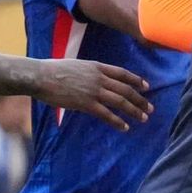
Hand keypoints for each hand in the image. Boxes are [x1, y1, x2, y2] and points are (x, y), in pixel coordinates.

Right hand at [36, 59, 152, 131]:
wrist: (41, 76)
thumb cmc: (54, 71)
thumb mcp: (78, 66)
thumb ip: (90, 72)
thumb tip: (96, 80)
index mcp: (98, 67)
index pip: (123, 73)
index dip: (136, 80)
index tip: (146, 87)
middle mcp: (100, 78)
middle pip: (126, 89)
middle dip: (140, 99)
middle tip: (150, 108)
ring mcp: (94, 91)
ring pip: (120, 101)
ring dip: (134, 110)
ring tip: (143, 118)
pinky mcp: (85, 103)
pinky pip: (106, 114)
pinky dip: (117, 121)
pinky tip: (125, 127)